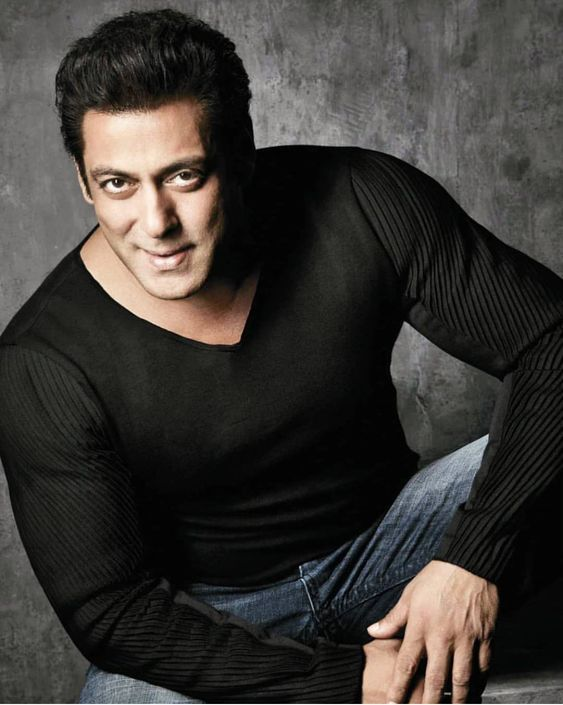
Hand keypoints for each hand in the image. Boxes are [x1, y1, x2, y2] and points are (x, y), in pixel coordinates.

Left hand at [367, 560, 497, 703]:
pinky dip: (480, 682)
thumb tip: (373, 632)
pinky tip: (475, 690)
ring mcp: (466, 638)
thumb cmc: (437, 577)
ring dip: (458, 699)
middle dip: (430, 702)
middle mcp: (443, 636)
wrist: (470, 564)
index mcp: (421, 625)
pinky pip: (484, 666)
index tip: (394, 703)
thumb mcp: (409, 594)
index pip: (407, 663)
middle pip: (436, 678)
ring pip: (463, 678)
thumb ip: (393, 618)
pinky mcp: (485, 636)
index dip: (399, 687)